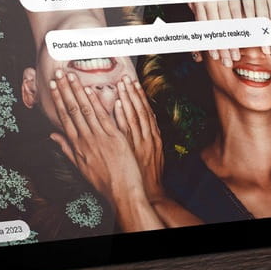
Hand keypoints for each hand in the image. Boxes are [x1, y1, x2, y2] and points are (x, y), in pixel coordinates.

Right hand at [47, 70, 162, 231]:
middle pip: (72, 110)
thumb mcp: (80, 166)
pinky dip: (96, 103)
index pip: (64, 117)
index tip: (53, 86)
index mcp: (77, 145)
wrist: (122, 191)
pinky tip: (90, 90)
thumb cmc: (103, 181)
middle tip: (58, 73)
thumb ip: (67, 149)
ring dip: (77, 91)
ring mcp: (99, 137)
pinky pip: (103, 117)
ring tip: (71, 75)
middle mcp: (85, 139)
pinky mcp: (114, 137)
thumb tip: (53, 137)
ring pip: (85, 110)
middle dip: (65, 90)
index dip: (58, 100)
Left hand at [114, 76, 166, 201]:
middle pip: (140, 110)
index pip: (145, 111)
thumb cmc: (147, 173)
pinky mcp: (130, 150)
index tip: (133, 82)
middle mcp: (147, 137)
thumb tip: (143, 120)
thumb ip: (148, 134)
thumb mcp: (153, 152)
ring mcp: (138, 143)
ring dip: (127, 98)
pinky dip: (122, 116)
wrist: (146, 192)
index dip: (139, 96)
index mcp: (153, 136)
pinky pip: (126, 130)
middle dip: (132, 92)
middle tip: (126, 76)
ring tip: (121, 83)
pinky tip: (117, 104)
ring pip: (133, 116)